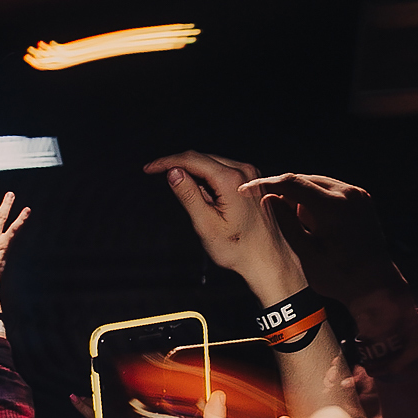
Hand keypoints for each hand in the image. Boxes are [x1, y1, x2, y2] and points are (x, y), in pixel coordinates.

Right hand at [145, 150, 303, 302]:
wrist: (268, 259)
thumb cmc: (237, 249)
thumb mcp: (206, 225)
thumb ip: (189, 196)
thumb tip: (173, 172)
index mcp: (231, 180)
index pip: (192, 160)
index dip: (167, 162)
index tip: (148, 169)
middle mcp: (244, 171)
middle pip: (202, 158)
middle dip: (178, 165)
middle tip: (155, 175)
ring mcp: (250, 175)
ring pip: (212, 164)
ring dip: (193, 174)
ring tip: (188, 199)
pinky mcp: (252, 181)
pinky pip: (223, 172)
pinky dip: (207, 179)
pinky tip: (204, 199)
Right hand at [238, 172, 396, 303]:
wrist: (374, 284)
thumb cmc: (339, 277)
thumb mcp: (306, 255)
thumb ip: (286, 224)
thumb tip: (267, 199)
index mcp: (333, 208)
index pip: (292, 184)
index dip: (265, 184)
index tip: (246, 190)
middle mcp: (348, 194)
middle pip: (304, 180)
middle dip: (282, 191)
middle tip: (264, 207)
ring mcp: (357, 195)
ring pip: (317, 184)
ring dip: (299, 196)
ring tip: (292, 221)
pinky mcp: (361, 199)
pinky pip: (331, 190)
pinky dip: (315, 199)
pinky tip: (309, 219)